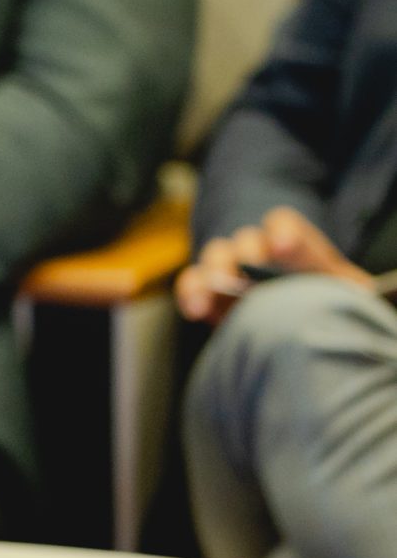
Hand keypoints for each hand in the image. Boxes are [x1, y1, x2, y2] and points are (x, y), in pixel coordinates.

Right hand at [176, 204, 373, 326]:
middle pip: (248, 241)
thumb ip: (352, 293)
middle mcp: (262, 254)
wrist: (306, 332)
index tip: (283, 246)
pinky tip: (196, 308)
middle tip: (247, 262)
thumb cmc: (331, 312)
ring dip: (213, 271)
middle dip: (246, 251)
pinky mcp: (212, 297)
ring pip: (216, 258)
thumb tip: (364, 293)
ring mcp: (233, 272)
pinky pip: (194, 287)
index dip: (283, 233)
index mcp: (298, 249)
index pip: (284, 225)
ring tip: (211, 290)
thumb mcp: (348, 298)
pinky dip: (193, 293)